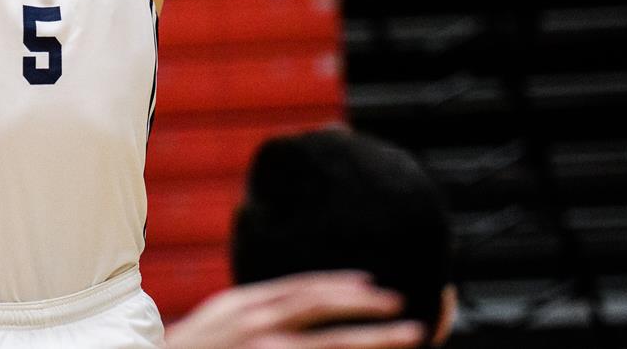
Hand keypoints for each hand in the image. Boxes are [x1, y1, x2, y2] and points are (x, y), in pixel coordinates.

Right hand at [164, 273, 423, 348]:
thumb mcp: (215, 323)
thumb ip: (248, 313)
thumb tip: (281, 308)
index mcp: (240, 304)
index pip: (300, 287)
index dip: (339, 284)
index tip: (371, 284)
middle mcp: (251, 322)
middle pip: (319, 307)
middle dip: (365, 306)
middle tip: (403, 307)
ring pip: (328, 342)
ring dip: (372, 339)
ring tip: (411, 336)